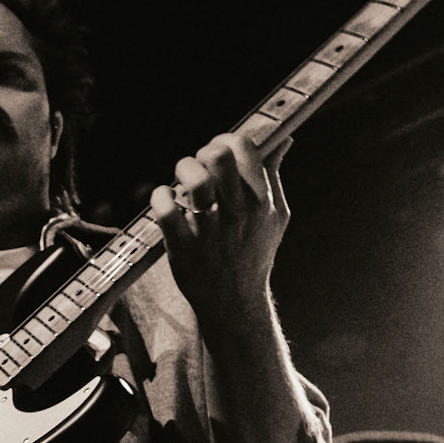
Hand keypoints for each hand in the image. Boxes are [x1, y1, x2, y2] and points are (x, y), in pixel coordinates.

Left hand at [150, 134, 289, 339]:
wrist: (236, 303)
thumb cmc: (253, 253)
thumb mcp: (276, 216)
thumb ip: (275, 175)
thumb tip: (283, 139)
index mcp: (261, 201)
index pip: (245, 148)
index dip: (226, 140)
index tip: (219, 151)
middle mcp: (237, 214)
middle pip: (218, 157)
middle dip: (203, 152)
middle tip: (198, 167)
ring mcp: (210, 232)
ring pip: (195, 182)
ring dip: (182, 172)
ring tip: (180, 184)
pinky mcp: (185, 250)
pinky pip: (167, 213)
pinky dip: (160, 198)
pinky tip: (164, 200)